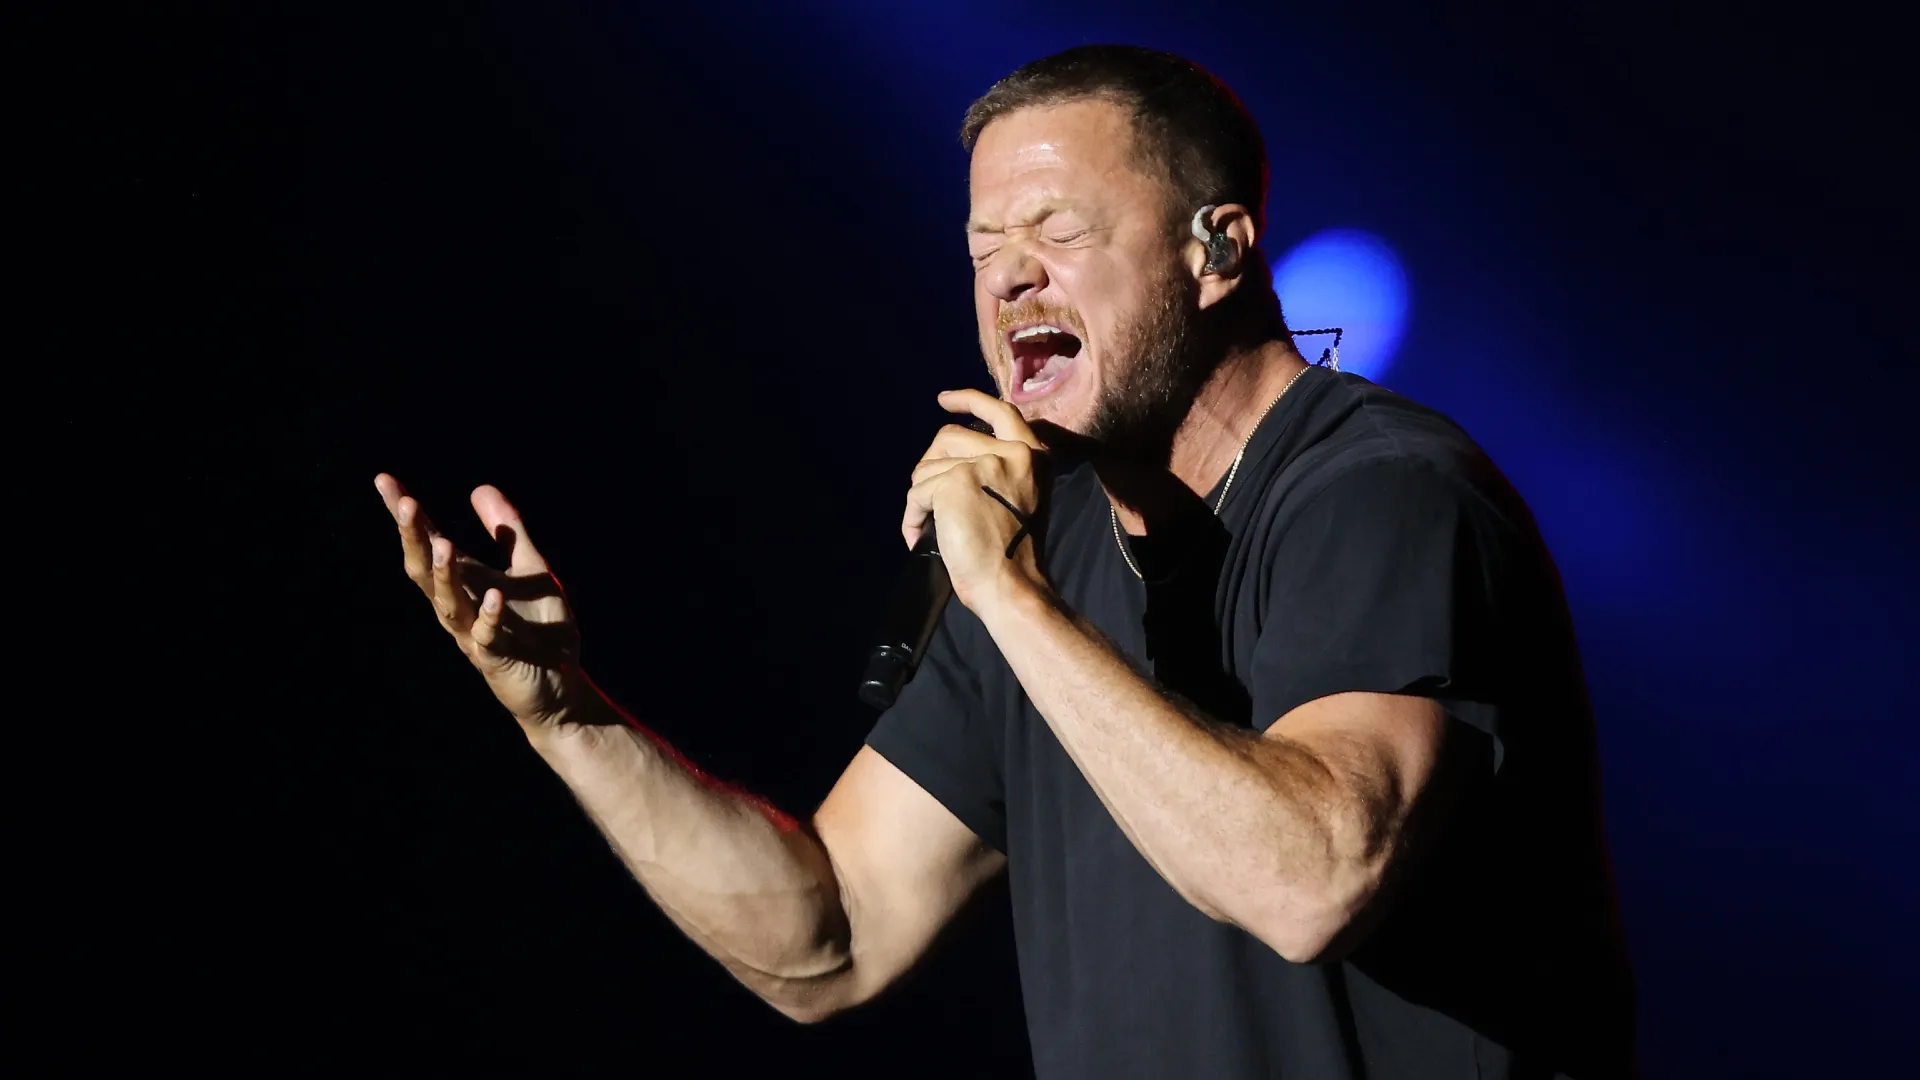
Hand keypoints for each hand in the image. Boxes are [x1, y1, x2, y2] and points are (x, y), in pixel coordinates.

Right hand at [375, 474, 583, 730]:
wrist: (560, 687)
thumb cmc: (540, 630)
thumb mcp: (529, 569)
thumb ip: (508, 531)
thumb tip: (479, 487)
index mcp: (464, 584)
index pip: (428, 544)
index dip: (407, 515)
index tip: (385, 480)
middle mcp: (460, 608)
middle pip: (425, 571)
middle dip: (414, 539)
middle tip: (407, 504)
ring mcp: (474, 636)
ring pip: (449, 604)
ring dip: (445, 575)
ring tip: (443, 544)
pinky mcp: (497, 660)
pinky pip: (487, 637)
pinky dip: (488, 616)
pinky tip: (492, 595)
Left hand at [904, 390, 1050, 612]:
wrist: (1011, 584)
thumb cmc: (1014, 554)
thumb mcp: (1021, 498)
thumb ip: (999, 470)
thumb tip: (950, 457)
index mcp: (1033, 456)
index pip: (1001, 412)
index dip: (970, 400)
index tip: (945, 400)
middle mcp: (1012, 452)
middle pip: (948, 438)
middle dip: (930, 467)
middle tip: (929, 500)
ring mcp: (983, 462)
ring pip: (927, 468)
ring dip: (922, 501)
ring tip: (933, 530)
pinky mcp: (956, 480)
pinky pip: (917, 493)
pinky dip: (912, 518)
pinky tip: (920, 537)